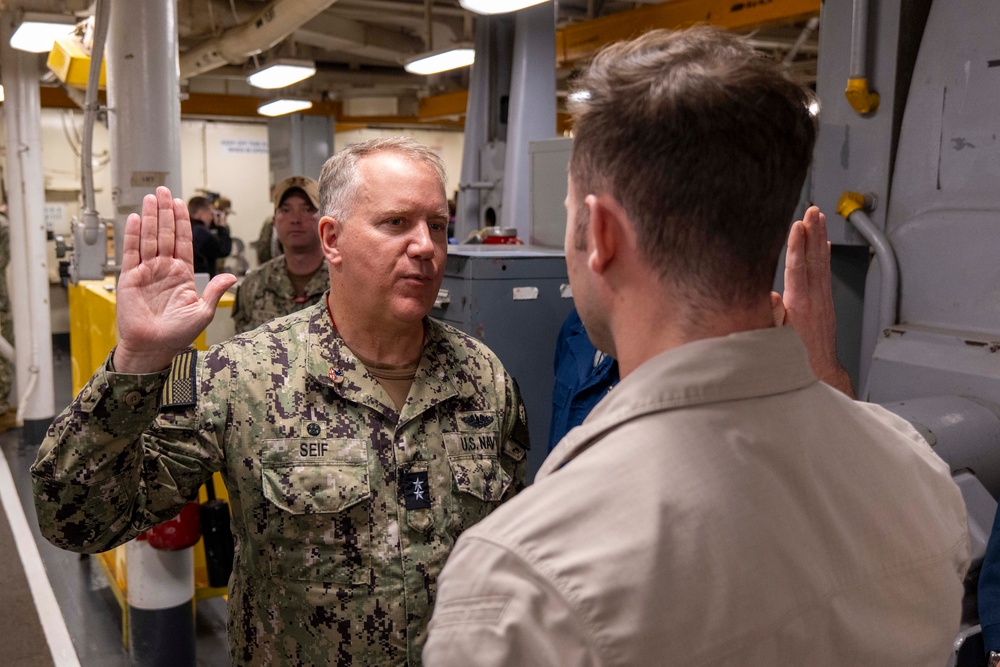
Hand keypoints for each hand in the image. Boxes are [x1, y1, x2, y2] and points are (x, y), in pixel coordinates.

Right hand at [114, 187, 235, 373]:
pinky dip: (132, 235)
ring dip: (149, 218)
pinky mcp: (129, 278)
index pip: (183, 241)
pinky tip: (134, 219)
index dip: (182, 222)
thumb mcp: (203, 312)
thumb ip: (215, 291)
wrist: (153, 347)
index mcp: (182, 274)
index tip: (181, 203)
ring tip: (150, 198)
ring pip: (148, 238)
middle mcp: (164, 269)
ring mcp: (146, 272)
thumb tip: (233, 276)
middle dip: (165, 212)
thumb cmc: (178, 334)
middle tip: (164, 191)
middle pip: (165, 234)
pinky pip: (131, 253)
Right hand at [770, 206, 854, 396]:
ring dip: (820, 239)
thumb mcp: (774, 340)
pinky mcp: (826, 303)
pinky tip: (824, 245)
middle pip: (814, 260)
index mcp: (800, 306)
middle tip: (813, 211)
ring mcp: (823, 301)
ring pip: (822, 264)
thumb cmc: (792, 358)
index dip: (797, 247)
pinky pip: (826, 273)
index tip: (798, 226)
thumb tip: (768, 297)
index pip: (798, 269)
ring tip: (819, 218)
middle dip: (813, 233)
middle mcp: (815, 300)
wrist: (818, 374)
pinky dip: (825, 256)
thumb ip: (771, 317)